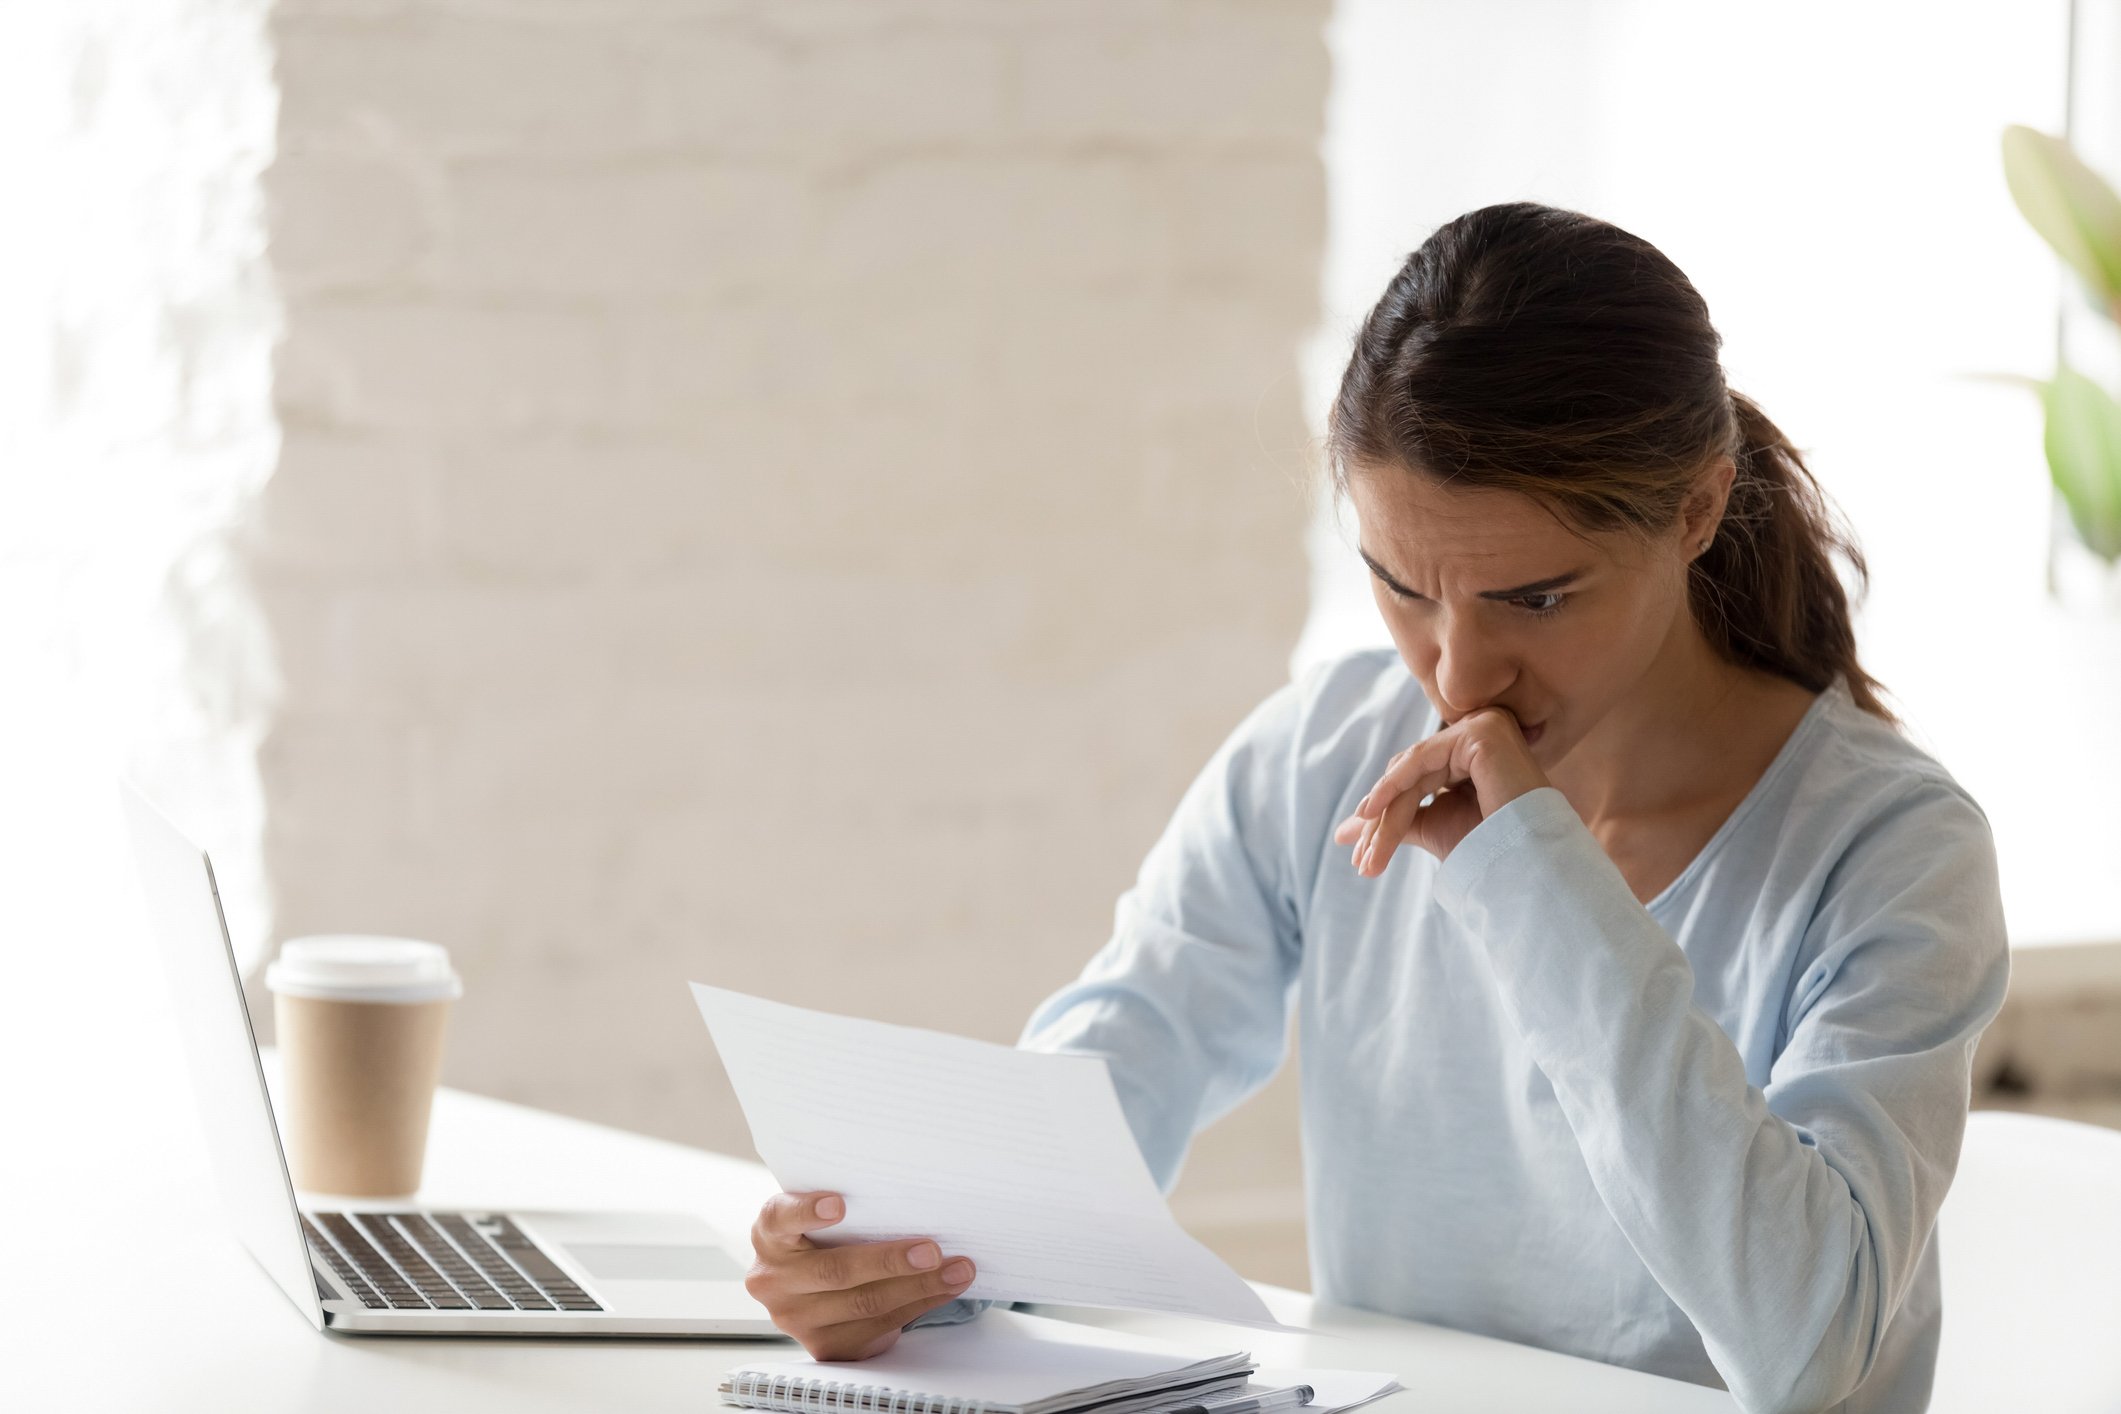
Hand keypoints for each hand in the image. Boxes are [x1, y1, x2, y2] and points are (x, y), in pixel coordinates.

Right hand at [745, 1190, 977, 1359]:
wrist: (809, 1288)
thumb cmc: (824, 1238)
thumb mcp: (819, 1218)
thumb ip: (847, 1208)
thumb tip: (911, 1196)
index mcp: (769, 1235)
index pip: (780, 1218)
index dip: (807, 1211)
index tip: (838, 1204)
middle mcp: (774, 1280)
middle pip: (835, 1271)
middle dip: (890, 1261)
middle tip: (932, 1250)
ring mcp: (796, 1318)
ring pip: (864, 1304)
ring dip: (919, 1286)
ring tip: (956, 1270)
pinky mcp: (823, 1345)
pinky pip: (878, 1327)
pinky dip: (918, 1305)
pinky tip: (943, 1290)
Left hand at [1331, 706, 1550, 872]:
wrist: (1527, 865)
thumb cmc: (1488, 848)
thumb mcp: (1432, 827)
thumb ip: (1395, 820)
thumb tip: (1345, 831)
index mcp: (1473, 753)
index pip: (1416, 779)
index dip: (1384, 815)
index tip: (1357, 853)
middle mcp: (1480, 734)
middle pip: (1411, 775)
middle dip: (1381, 820)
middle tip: (1361, 862)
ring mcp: (1484, 728)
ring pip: (1413, 771)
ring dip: (1385, 814)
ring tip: (1367, 855)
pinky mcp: (1481, 733)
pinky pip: (1422, 759)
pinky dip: (1393, 786)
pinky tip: (1372, 812)